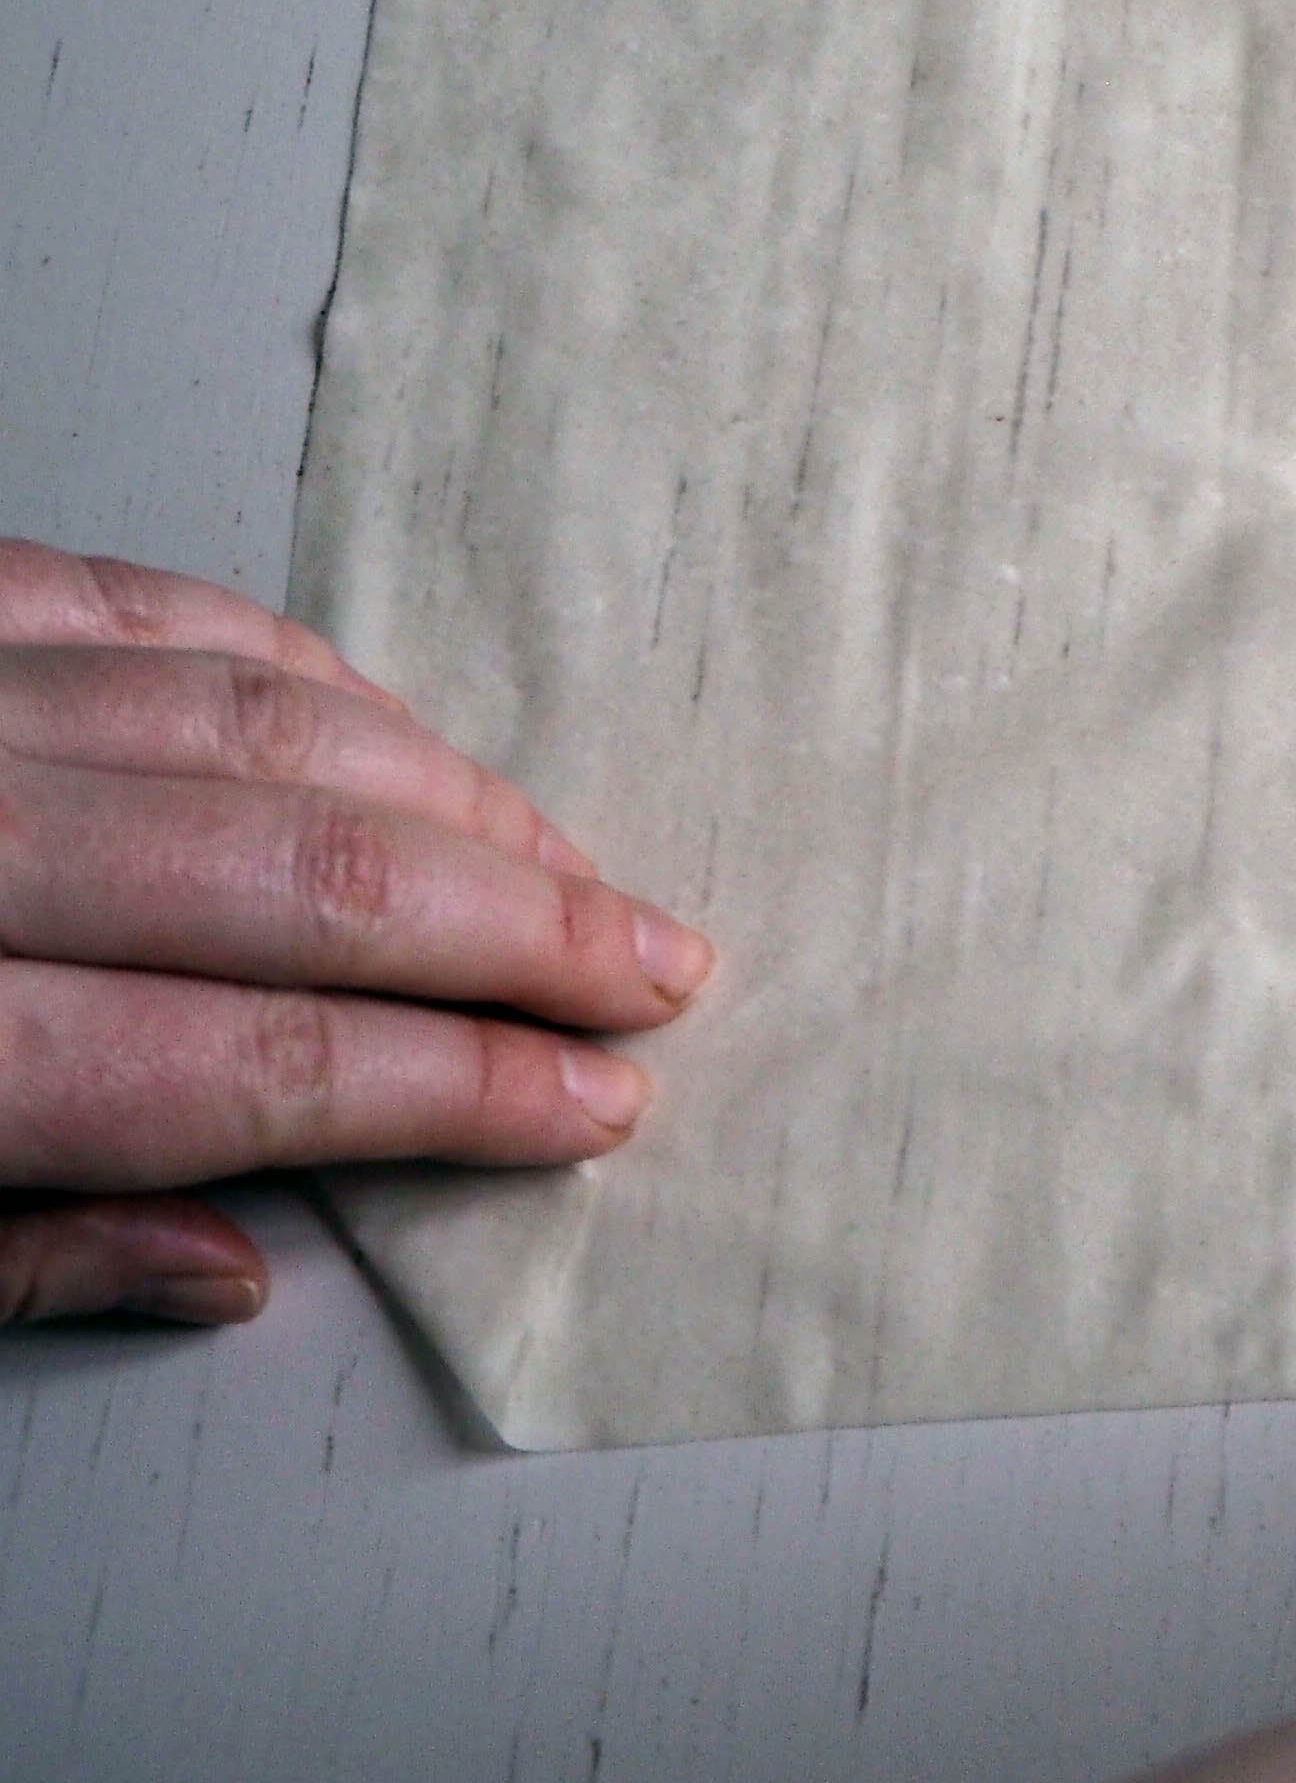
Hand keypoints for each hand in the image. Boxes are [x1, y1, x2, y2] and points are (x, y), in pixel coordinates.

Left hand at [0, 540, 710, 1326]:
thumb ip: (15, 1258)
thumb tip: (222, 1268)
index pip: (256, 1068)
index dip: (457, 1089)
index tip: (592, 1107)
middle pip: (308, 882)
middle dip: (521, 931)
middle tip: (656, 970)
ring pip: (262, 729)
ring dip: (448, 799)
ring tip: (560, 864)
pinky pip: (156, 603)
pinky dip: (299, 670)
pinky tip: (391, 729)